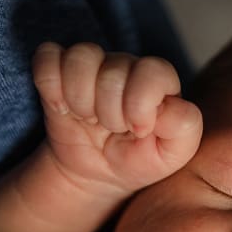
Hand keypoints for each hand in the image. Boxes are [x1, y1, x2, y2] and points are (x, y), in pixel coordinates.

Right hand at [32, 42, 202, 196]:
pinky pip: (47, 58)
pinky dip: (51, 87)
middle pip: (112, 72)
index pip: (152, 72)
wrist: (99, 173)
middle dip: (110, 114)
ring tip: (89, 120)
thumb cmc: (139, 160)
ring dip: (81, 101)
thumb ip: (184, 127)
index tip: (138, 130)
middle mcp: (125, 65)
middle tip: (113, 131)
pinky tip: (62, 109)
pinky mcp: (58, 69)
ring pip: (80, 59)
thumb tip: (168, 106)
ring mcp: (92, 64)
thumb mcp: (172, 154)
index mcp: (158, 80)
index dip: (140, 104)